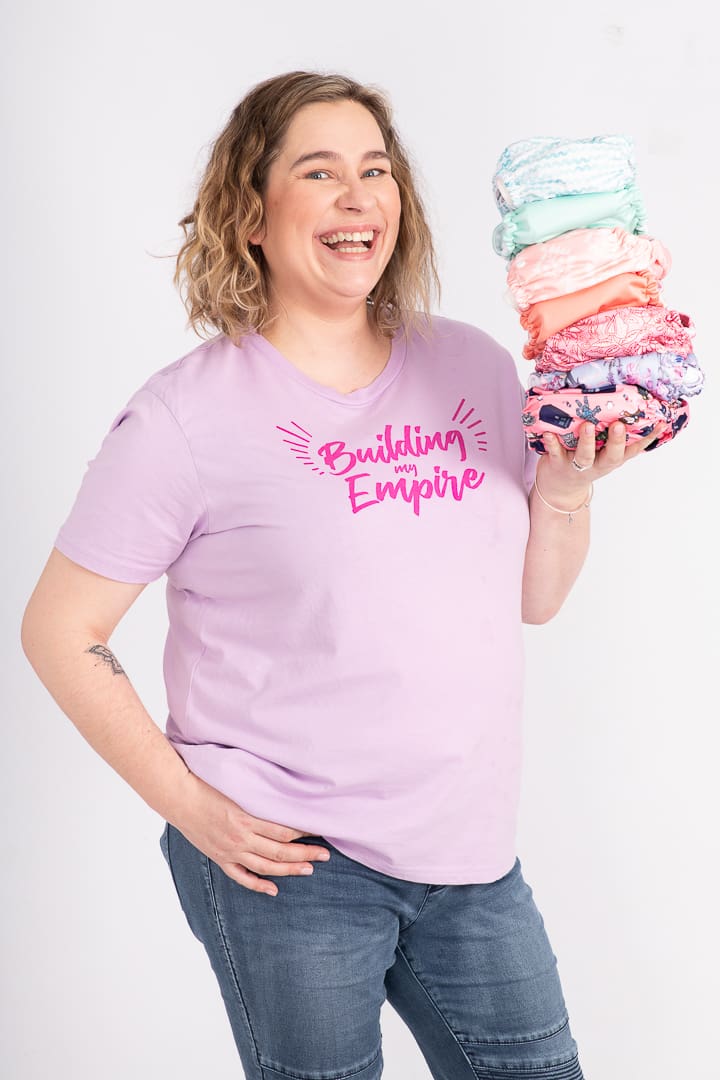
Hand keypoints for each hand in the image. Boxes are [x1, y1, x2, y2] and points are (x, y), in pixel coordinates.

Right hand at [167, 771, 330, 896]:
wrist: (179, 797)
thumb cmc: (207, 785)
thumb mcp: (237, 787)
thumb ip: (258, 795)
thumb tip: (282, 796)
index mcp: (247, 818)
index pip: (284, 830)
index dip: (305, 831)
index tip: (321, 829)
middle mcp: (241, 838)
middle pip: (281, 851)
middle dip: (306, 853)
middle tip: (326, 854)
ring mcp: (230, 851)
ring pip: (266, 867)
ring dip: (289, 870)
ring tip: (309, 869)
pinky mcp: (220, 858)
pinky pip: (242, 877)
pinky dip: (258, 885)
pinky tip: (273, 890)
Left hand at [537, 421, 659, 507]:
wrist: (559, 487)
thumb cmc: (585, 460)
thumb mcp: (605, 452)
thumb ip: (617, 436)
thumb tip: (636, 406)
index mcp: (612, 458)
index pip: (634, 449)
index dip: (648, 438)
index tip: (660, 423)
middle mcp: (598, 463)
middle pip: (612, 456)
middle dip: (617, 441)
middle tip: (619, 425)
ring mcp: (577, 465)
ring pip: (584, 456)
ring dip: (587, 441)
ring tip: (587, 426)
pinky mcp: (557, 464)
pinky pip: (555, 453)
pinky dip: (552, 443)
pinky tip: (550, 432)